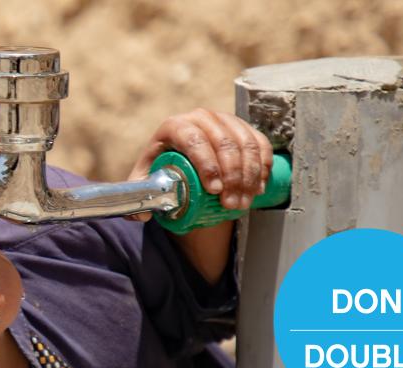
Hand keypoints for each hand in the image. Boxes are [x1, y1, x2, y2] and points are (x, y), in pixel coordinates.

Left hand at [127, 109, 273, 220]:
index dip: (207, 165)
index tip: (214, 191)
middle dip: (232, 176)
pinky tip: (258, 187)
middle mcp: (200, 117)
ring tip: (244, 202)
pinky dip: (262, 166)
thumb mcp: (146, 182)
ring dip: (249, 175)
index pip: (194, 140)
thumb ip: (139, 197)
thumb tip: (143, 215)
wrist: (182, 158)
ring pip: (245, 143)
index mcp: (174, 126)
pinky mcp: (242, 127)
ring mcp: (224, 119)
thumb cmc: (162, 169)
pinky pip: (258, 143)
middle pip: (224, 143)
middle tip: (232, 204)